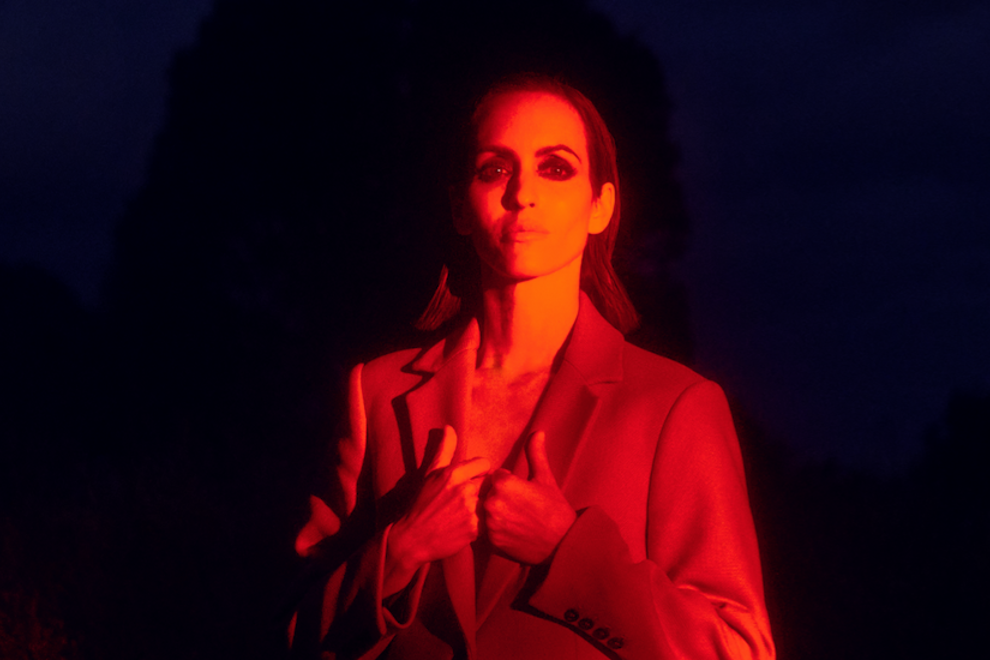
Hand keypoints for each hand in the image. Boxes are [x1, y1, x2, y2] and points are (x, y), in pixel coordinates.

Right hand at [385, 426, 489, 592]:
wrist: (413, 538)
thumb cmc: (422, 503)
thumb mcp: (430, 474)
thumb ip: (444, 449)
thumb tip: (449, 427)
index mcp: (453, 473)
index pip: (484, 464)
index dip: (478, 472)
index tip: (469, 480)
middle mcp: (464, 490)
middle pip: (488, 483)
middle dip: (480, 489)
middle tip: (465, 500)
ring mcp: (470, 510)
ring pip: (489, 501)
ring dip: (482, 506)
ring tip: (466, 513)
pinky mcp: (475, 529)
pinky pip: (488, 520)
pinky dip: (481, 523)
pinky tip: (467, 525)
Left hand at [483, 431, 575, 564]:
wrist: (563, 543)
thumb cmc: (555, 508)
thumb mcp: (545, 478)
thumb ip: (535, 453)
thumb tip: (538, 431)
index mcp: (503, 483)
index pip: (496, 477)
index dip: (510, 483)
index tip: (523, 493)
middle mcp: (492, 502)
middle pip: (488, 494)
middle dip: (501, 498)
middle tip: (521, 508)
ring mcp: (490, 523)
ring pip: (487, 512)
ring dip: (497, 514)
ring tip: (518, 520)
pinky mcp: (492, 541)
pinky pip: (489, 530)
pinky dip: (498, 530)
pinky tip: (514, 532)